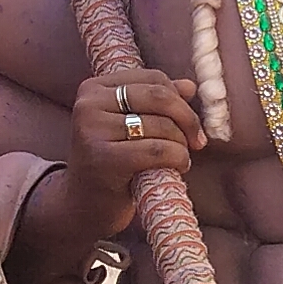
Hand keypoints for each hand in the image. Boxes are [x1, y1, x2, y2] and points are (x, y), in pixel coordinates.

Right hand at [66, 70, 202, 236]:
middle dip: (187, 119)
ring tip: (180, 159)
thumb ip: (156, 103)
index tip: (191, 122)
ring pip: (161, 125)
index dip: (180, 99)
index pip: (153, 78)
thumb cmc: (112, 163)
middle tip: (197, 141)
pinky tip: (178, 168)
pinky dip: (177, 158)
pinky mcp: (102, 158)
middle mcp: (88, 103)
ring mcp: (92, 130)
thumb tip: (189, 86)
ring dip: (181, 144)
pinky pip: (157, 150)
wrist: (84, 205)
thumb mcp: (131, 126)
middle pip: (159, 96)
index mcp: (94, 88)